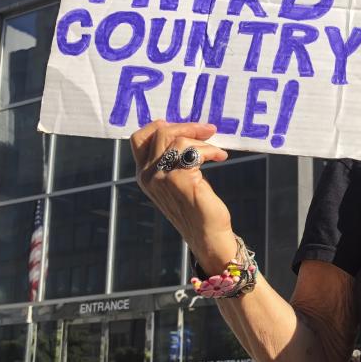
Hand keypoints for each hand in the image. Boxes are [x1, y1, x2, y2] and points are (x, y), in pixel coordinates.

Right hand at [130, 120, 235, 272]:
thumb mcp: (179, 179)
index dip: (159, 126)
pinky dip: (210, 150)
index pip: (139, 139)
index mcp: (144, 175)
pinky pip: (193, 151)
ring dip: (202, 141)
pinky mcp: (179, 180)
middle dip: (186, 127)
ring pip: (177, 141)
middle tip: (208, 130)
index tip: (184, 126)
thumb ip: (174, 159)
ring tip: (217, 152)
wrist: (208, 235)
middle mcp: (148, 176)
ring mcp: (161, 178)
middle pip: (159, 133)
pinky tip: (221, 157)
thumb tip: (187, 131)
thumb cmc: (197, 207)